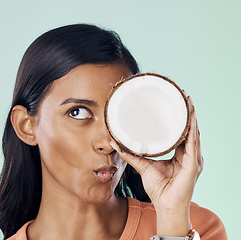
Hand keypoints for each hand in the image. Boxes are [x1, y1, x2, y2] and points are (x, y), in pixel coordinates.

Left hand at [110, 96, 203, 235]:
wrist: (165, 205)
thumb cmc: (158, 188)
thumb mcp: (143, 166)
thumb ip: (130, 154)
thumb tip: (114, 142)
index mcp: (180, 154)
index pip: (181, 133)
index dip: (179, 119)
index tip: (174, 104)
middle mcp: (189, 154)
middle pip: (189, 130)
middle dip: (187, 113)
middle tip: (183, 96)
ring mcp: (193, 159)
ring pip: (193, 133)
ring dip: (191, 117)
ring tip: (187, 101)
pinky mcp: (193, 164)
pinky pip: (193, 143)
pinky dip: (192, 130)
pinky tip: (190, 118)